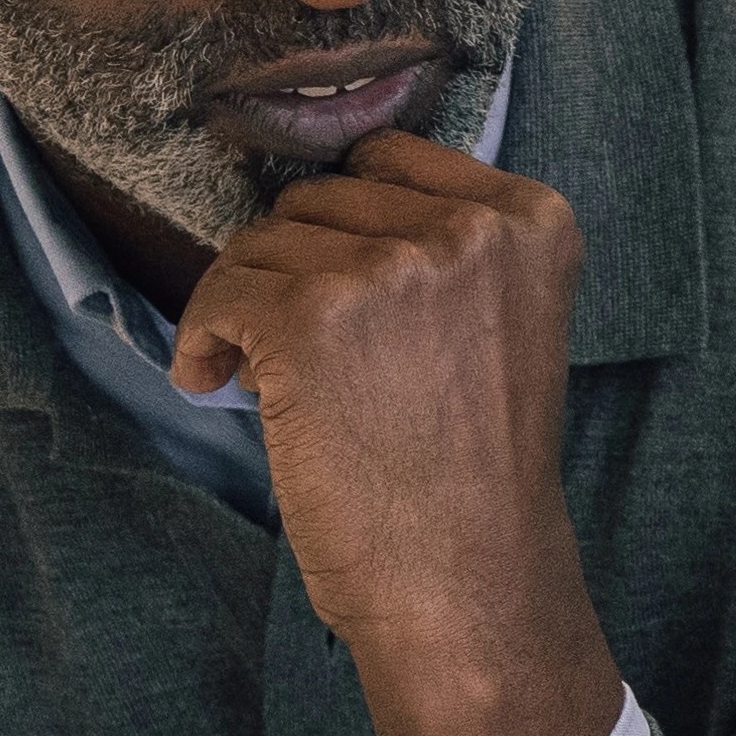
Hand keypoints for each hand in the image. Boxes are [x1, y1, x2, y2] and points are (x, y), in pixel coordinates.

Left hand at [177, 128, 616, 735]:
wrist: (468, 579)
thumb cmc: (476, 470)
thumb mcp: (504, 325)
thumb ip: (449, 252)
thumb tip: (314, 206)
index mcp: (532, 220)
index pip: (391, 156)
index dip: (348, 219)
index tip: (338, 284)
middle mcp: (467, 229)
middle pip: (320, 197)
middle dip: (294, 266)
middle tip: (304, 350)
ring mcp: (389, 267)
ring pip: (260, 242)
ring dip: (245, 306)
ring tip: (267, 378)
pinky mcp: (310, 315)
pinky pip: (217, 292)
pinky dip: (202, 342)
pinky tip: (217, 385)